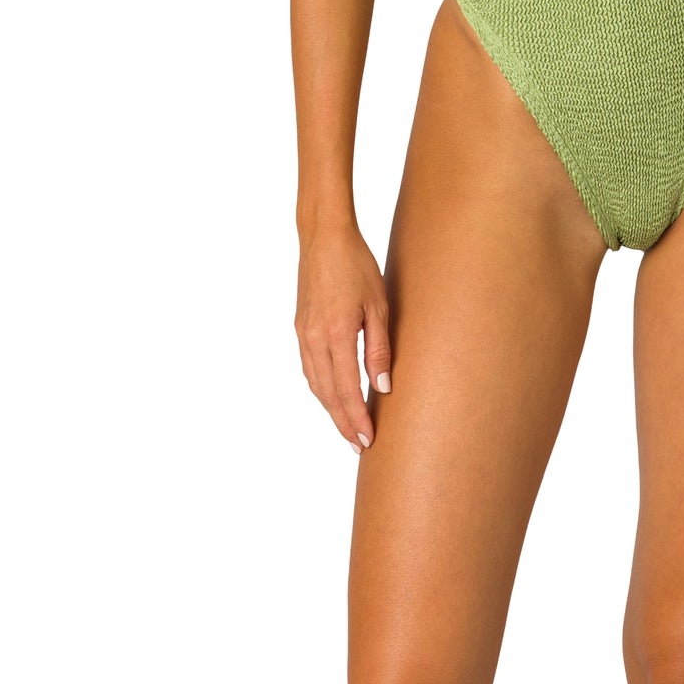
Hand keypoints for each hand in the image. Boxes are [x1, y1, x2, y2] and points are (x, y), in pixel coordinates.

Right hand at [295, 218, 393, 454]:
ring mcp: (303, 334)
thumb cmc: (356, 266)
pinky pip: (309, 368)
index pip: (346, 389)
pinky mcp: (300, 328)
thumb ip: (379, 348)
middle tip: (358, 445)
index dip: (357, 417)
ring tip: (347, 427)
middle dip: (343, 422)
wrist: (323, 238)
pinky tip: (331, 396)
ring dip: (330, 409)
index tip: (367, 439)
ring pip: (315, 384)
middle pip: (327, 394)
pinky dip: (320, 388)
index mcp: (336, 333)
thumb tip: (383, 386)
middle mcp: (314, 338)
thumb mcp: (378, 305)